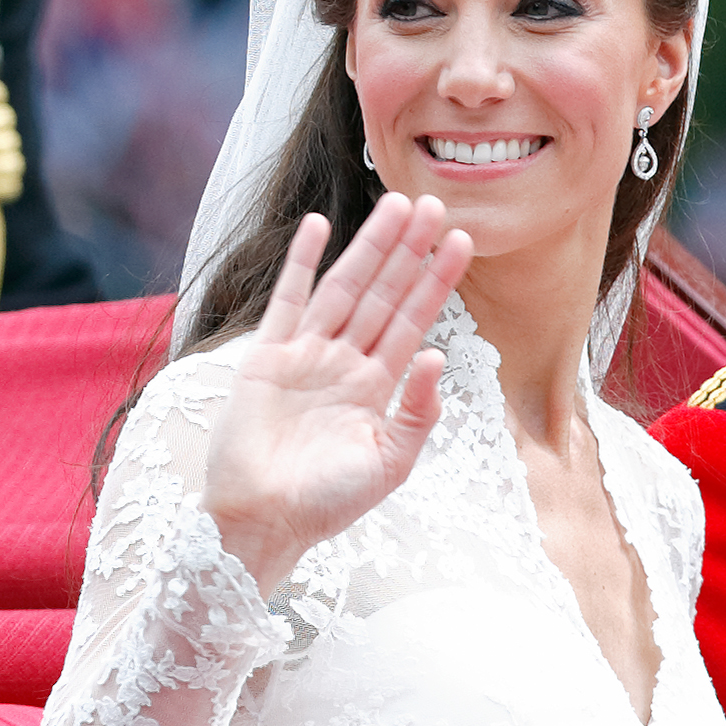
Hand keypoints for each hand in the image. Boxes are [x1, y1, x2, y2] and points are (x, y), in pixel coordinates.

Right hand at [202, 193, 473, 594]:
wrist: (264, 522)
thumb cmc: (327, 503)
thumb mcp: (391, 463)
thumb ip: (418, 411)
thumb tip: (437, 354)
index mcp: (377, 386)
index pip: (414, 321)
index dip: (437, 281)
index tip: (462, 242)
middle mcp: (345, 363)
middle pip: (384, 293)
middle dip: (410, 251)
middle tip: (436, 204)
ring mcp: (306, 356)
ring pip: (346, 288)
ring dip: (370, 246)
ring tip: (397, 205)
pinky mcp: (267, 357)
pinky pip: (289, 301)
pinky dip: (302, 264)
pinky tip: (320, 227)